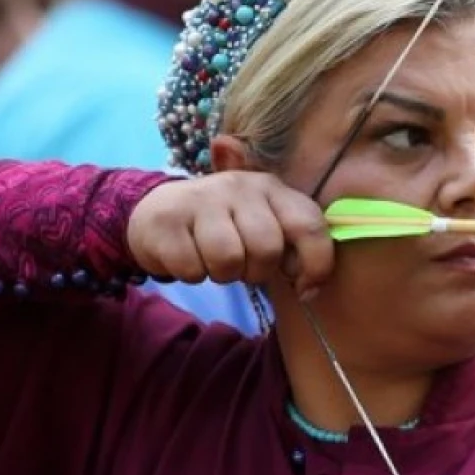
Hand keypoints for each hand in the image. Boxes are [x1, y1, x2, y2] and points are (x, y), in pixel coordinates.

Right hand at [127, 172, 333, 295]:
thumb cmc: (223, 227)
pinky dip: (191, 275)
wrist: (157, 213)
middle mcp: (240, 185)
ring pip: (229, 260)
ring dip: (223, 274)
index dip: (316, 264)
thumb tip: (309, 287)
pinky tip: (187, 256)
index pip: (310, 224)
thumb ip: (291, 247)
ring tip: (213, 260)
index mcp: (272, 188)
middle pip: (267, 248)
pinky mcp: (168, 219)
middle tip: (241, 265)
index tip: (305, 289)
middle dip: (256, 271)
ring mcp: (202, 198)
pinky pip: (192, 269)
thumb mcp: (261, 226)